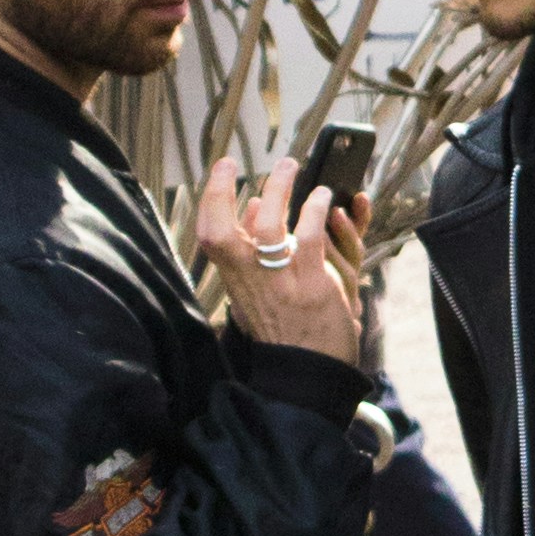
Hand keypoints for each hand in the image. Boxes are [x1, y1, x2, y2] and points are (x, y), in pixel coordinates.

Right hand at [195, 154, 364, 360]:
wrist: (309, 373)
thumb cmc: (288, 326)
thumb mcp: (260, 290)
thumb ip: (257, 249)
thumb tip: (255, 205)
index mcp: (236, 280)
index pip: (209, 237)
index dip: (211, 200)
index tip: (222, 168)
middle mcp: (251, 282)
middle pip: (220, 235)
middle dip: (224, 191)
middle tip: (243, 163)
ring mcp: (281, 285)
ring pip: (269, 230)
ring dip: (280, 191)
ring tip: (290, 167)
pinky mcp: (312, 289)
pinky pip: (310, 240)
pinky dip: (315, 212)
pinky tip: (324, 198)